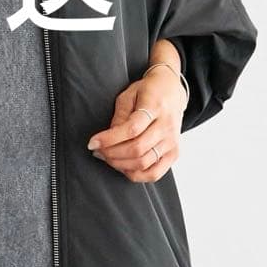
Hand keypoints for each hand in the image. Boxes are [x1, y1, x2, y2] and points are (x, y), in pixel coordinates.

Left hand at [86, 65, 185, 182]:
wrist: (172, 92)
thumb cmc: (148, 92)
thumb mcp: (129, 95)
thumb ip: (119, 116)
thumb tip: (108, 139)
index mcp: (155, 107)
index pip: (131, 129)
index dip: (109, 139)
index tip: (92, 142)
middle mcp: (167, 127)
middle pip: (137, 149)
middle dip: (111, 153)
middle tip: (97, 150)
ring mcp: (172, 142)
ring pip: (143, 163)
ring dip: (119, 164)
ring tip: (107, 157)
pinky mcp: (174, 154)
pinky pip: (154, 173)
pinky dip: (136, 175)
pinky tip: (123, 167)